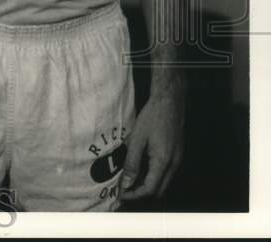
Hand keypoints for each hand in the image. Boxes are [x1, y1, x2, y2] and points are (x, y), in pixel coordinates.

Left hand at [120, 84, 184, 201]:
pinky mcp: (177, 157)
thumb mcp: (137, 139)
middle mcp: (174, 165)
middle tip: (123, 192)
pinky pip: (165, 175)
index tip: (121, 195)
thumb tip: (126, 183)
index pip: (150, 190)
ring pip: (163, 185)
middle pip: (158, 192)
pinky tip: (140, 172)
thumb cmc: (152, 117)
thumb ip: (132, 163)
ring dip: (147, 188)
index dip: (134, 196)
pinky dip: (153, 178)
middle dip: (140, 196)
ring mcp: (177, 162)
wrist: (169, 103)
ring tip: (128, 182)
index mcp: (163, 162)